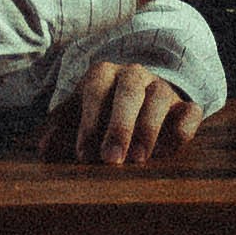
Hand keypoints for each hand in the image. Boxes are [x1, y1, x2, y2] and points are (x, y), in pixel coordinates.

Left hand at [46, 60, 203, 165]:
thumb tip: (44, 150)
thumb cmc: (99, 114)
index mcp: (103, 74)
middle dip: (119, 126)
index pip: (95, 90)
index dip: (89, 122)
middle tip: (111, 159)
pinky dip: (184, 128)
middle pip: (129, 91)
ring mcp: (162, 88)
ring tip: (138, 160)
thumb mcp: (76, 118)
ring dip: (148, 129)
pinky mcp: (185, 107)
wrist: (137, 104)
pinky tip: (170, 150)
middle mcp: (134, 76)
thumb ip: (60, 131)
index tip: (83, 155)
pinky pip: (191, 112)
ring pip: (160, 97)